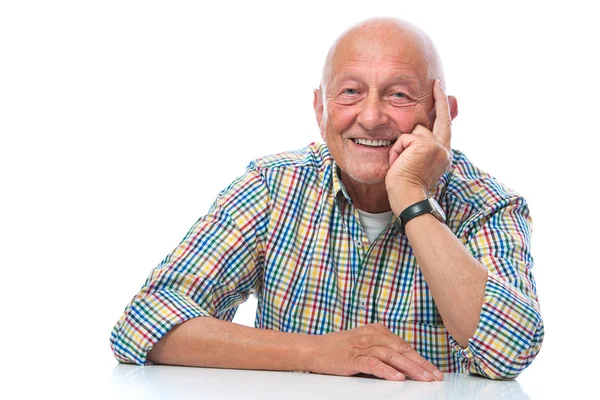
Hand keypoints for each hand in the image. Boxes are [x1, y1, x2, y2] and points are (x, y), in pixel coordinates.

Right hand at [309, 323, 443, 381]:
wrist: (314, 349)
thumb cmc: (340, 349)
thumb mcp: (364, 345)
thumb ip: (383, 351)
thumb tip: (405, 366)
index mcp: (377, 331)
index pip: (404, 346)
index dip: (421, 359)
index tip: (434, 370)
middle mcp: (372, 335)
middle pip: (401, 350)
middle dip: (420, 364)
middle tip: (434, 376)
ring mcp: (362, 346)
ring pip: (391, 357)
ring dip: (409, 368)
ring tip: (423, 378)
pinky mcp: (353, 357)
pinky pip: (373, 364)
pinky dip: (386, 371)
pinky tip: (397, 377)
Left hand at [385, 80, 452, 214]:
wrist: (408, 199)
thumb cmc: (406, 187)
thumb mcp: (414, 164)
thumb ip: (419, 146)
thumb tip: (419, 128)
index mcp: (443, 154)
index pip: (445, 126)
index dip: (444, 108)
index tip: (446, 92)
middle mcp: (443, 149)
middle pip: (438, 118)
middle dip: (439, 99)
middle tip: (436, 83)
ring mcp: (436, 146)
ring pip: (412, 131)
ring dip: (400, 146)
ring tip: (400, 164)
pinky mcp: (425, 145)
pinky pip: (403, 138)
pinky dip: (395, 151)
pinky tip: (398, 164)